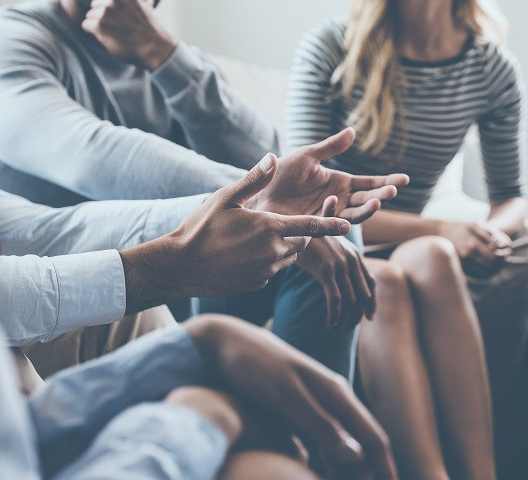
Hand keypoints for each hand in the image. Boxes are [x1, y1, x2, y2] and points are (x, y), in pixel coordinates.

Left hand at [81, 0, 175, 70]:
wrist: (155, 48)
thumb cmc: (151, 30)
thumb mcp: (145, 5)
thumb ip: (135, 0)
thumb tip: (138, 0)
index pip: (103, 0)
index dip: (108, 7)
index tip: (116, 18)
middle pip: (95, 5)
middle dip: (102, 16)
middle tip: (116, 28)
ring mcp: (105, 12)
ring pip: (90, 16)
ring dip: (99, 25)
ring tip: (114, 34)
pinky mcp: (99, 25)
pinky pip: (86, 25)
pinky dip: (93, 33)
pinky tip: (107, 37)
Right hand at [120, 154, 350, 311]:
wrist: (180, 266)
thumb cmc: (200, 229)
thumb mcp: (225, 198)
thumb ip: (254, 180)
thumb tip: (273, 157)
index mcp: (269, 227)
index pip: (310, 226)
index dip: (330, 224)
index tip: (348, 224)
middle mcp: (273, 251)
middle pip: (301, 243)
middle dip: (299, 234)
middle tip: (280, 225)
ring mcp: (265, 270)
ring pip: (287, 257)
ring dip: (283, 248)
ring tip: (258, 239)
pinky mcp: (257, 284)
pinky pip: (272, 271)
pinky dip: (267, 262)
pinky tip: (244, 256)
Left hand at [185, 315, 397, 478]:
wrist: (224, 345)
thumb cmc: (255, 367)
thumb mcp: (287, 398)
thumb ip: (321, 426)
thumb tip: (359, 457)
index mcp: (336, 395)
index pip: (372, 438)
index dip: (385, 469)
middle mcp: (330, 402)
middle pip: (360, 446)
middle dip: (367, 473)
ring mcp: (313, 408)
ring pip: (339, 449)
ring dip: (344, 473)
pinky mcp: (294, 415)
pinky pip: (317, 447)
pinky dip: (322, 466)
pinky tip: (315, 475)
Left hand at [247, 128, 409, 223]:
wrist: (259, 193)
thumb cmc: (280, 175)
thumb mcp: (307, 156)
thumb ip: (330, 147)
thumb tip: (352, 132)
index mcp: (340, 183)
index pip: (370, 183)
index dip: (387, 181)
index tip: (405, 179)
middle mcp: (339, 200)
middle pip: (368, 200)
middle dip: (382, 195)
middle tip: (393, 190)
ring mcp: (328, 214)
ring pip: (355, 215)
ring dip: (367, 209)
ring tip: (378, 201)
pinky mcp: (315, 225)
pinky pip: (329, 221)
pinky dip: (333, 212)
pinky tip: (333, 199)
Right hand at [296, 236, 374, 329]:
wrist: (292, 228)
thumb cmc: (308, 239)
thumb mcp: (330, 247)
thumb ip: (341, 261)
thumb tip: (346, 281)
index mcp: (355, 255)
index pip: (371, 284)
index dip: (372, 303)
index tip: (368, 317)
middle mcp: (351, 260)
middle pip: (363, 295)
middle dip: (357, 315)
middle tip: (348, 327)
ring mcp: (340, 265)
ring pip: (351, 301)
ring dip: (346, 319)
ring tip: (337, 327)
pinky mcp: (326, 271)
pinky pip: (336, 300)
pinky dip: (334, 316)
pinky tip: (329, 323)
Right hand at [439, 221, 511, 277]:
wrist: (441, 233)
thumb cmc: (462, 228)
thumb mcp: (477, 225)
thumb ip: (493, 234)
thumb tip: (505, 246)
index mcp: (472, 244)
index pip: (495, 255)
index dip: (504, 255)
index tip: (508, 252)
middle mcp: (467, 255)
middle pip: (492, 265)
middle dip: (501, 262)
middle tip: (505, 258)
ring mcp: (463, 263)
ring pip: (486, 272)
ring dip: (496, 269)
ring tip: (499, 263)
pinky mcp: (462, 268)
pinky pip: (479, 275)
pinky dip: (488, 273)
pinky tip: (491, 267)